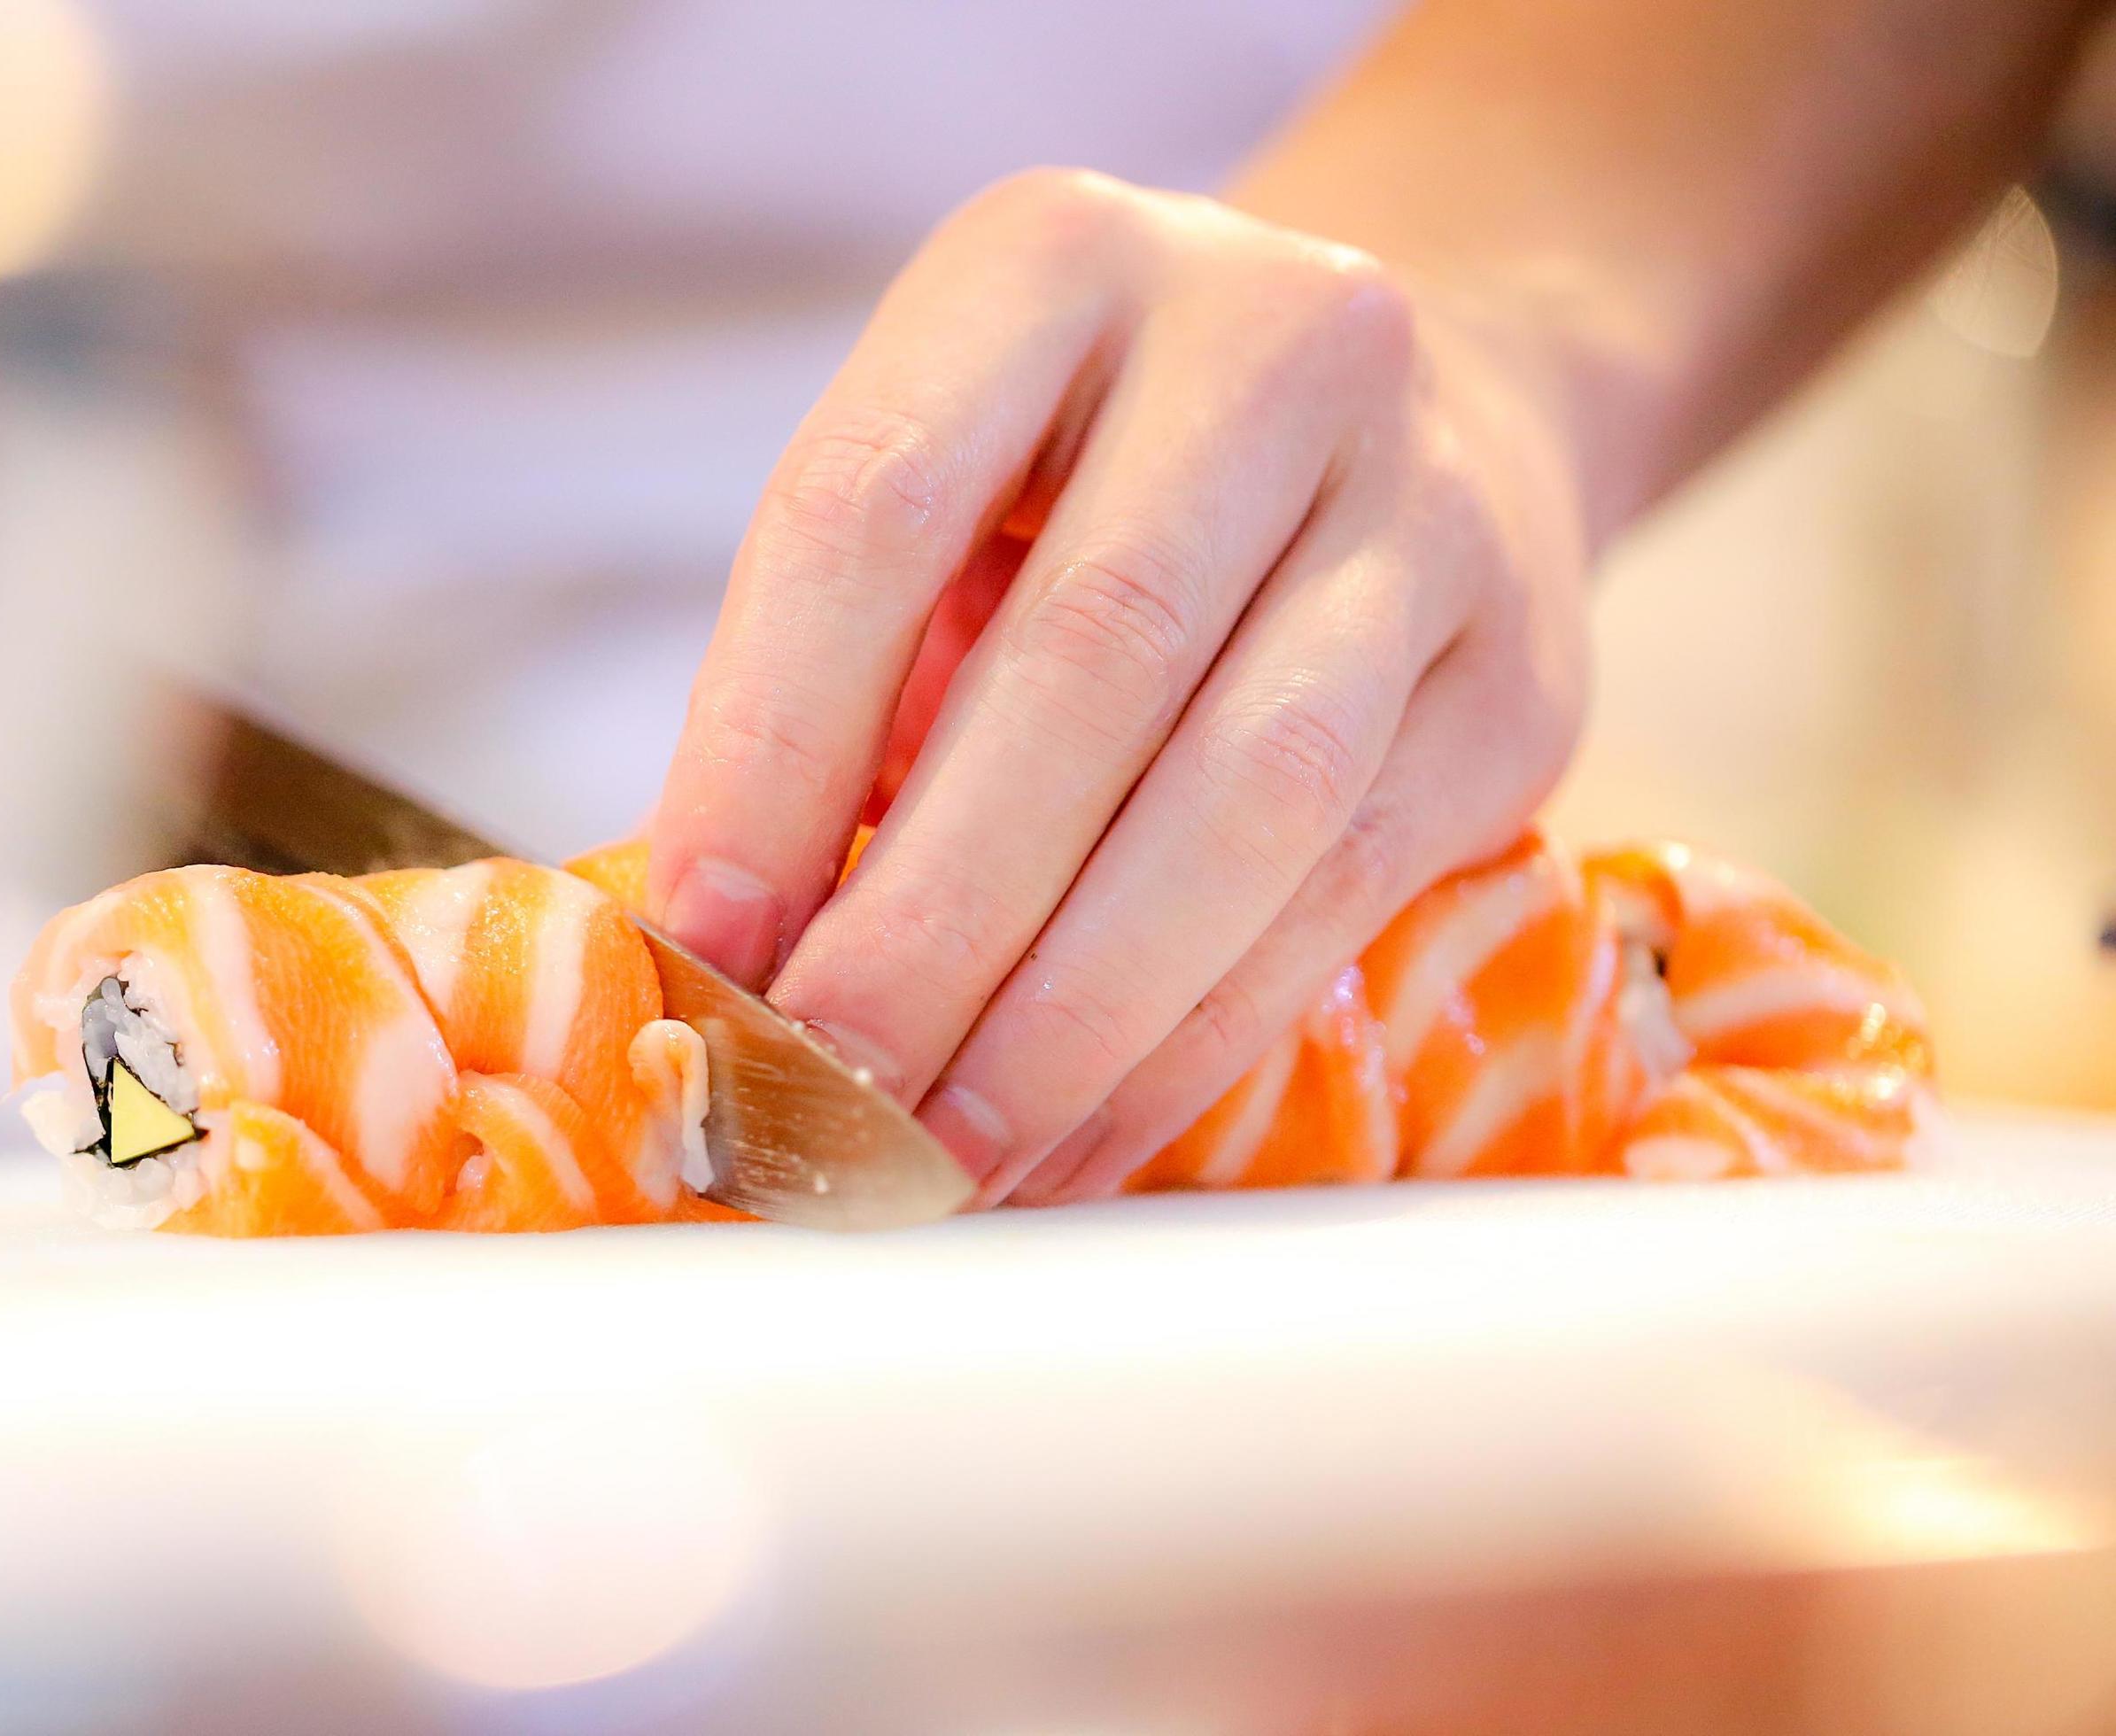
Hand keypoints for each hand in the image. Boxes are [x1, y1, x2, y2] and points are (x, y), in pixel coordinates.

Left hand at [646, 167, 1595, 1204]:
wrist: (1426, 393)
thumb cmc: (1097, 470)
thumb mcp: (950, 480)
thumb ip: (843, 670)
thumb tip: (734, 954)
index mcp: (1052, 265)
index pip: (873, 510)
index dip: (770, 749)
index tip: (701, 942)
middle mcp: (1272, 346)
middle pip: (1080, 666)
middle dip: (928, 923)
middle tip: (815, 1091)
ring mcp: (1426, 506)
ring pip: (1243, 800)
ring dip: (1067, 1019)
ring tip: (934, 1157)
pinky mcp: (1522, 676)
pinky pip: (1338, 896)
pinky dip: (1184, 1047)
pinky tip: (1067, 1141)